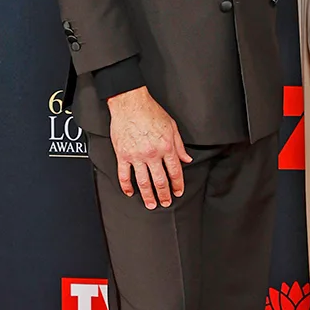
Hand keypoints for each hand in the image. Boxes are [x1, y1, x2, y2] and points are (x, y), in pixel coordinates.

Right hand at [107, 87, 192, 209]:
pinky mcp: (122, 155)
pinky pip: (124, 175)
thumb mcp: (172, 126)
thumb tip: (186, 159)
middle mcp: (152, 154)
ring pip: (143, 182)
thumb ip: (180, 145)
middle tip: (166, 202)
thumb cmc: (151, 112)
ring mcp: (136, 156)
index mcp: (166, 146)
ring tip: (151, 204)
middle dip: (164, 194)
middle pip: (160, 180)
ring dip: (148, 195)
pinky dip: (127, 186)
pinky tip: (130, 193)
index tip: (178, 191)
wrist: (131, 104)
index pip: (175, 171)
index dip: (178, 184)